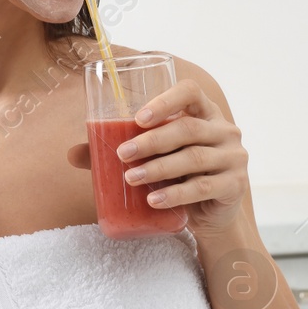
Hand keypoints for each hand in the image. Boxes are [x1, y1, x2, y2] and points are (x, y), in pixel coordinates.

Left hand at [66, 77, 247, 236]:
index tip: (137, 117)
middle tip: (122, 154)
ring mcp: (234, 158)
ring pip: (194, 158)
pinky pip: (203, 188)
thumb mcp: (156, 160)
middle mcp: (225, 131)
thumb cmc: (180, 177)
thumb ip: (121, 152)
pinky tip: (153, 200)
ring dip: (159, 168)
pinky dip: (175, 194)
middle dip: (151, 141)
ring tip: (131, 178)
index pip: (191, 92)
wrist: (212, 216)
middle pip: (187, 128)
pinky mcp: (234, 186)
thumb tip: (73, 153)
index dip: (165, 101)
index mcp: (205, 114)